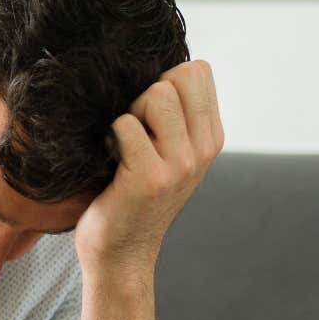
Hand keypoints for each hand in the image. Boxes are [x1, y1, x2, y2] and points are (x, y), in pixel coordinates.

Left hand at [75, 60, 224, 278]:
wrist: (120, 254)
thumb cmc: (131, 196)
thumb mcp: (167, 152)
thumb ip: (174, 115)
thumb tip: (158, 65)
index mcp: (210, 137)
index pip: (198, 70)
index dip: (164, 82)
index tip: (149, 117)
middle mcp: (203, 149)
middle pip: (178, 76)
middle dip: (146, 94)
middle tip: (133, 131)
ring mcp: (180, 164)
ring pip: (156, 94)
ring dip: (128, 114)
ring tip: (121, 146)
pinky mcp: (149, 177)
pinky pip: (125, 124)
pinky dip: (108, 138)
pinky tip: (110, 162)